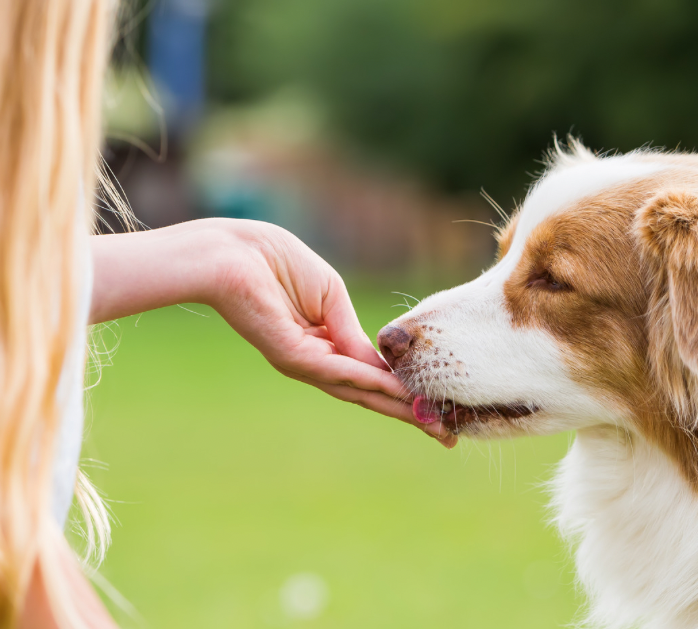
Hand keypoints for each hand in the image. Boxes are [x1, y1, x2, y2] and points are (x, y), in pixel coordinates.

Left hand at [91, 218, 457, 447]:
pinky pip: (338, 372)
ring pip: (358, 391)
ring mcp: (303, 362)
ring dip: (398, 406)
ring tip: (432, 421)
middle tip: (446, 437)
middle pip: (369, 395)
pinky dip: (370, 382)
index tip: (437, 409)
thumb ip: (353, 332)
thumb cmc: (275, 262)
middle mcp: (315, 362)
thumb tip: (381, 364)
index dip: (405, 392)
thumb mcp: (331, 296)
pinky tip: (397, 391)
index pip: (371, 377)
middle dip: (409, 414)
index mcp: (325, 346)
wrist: (231, 252)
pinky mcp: (291, 355)